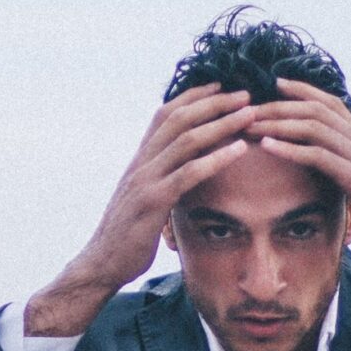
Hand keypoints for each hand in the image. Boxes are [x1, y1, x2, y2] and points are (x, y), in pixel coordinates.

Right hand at [24, 85, 252, 334]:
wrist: (101, 264)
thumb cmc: (127, 235)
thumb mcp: (144, 199)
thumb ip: (161, 180)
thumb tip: (185, 171)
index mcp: (140, 160)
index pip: (165, 115)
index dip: (193, 97)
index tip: (220, 86)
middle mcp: (141, 163)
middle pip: (178, 119)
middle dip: (213, 103)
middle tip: (245, 94)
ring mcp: (145, 181)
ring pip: (186, 140)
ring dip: (221, 123)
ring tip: (249, 114)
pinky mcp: (153, 203)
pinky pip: (188, 174)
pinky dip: (216, 158)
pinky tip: (239, 150)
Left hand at [244, 79, 350, 277]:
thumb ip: (346, 170)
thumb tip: (322, 168)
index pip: (332, 104)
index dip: (304, 90)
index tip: (276, 83)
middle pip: (317, 111)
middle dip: (280, 106)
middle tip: (249, 109)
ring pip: (316, 128)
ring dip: (279, 124)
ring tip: (251, 125)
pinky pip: (320, 157)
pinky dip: (291, 149)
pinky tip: (268, 147)